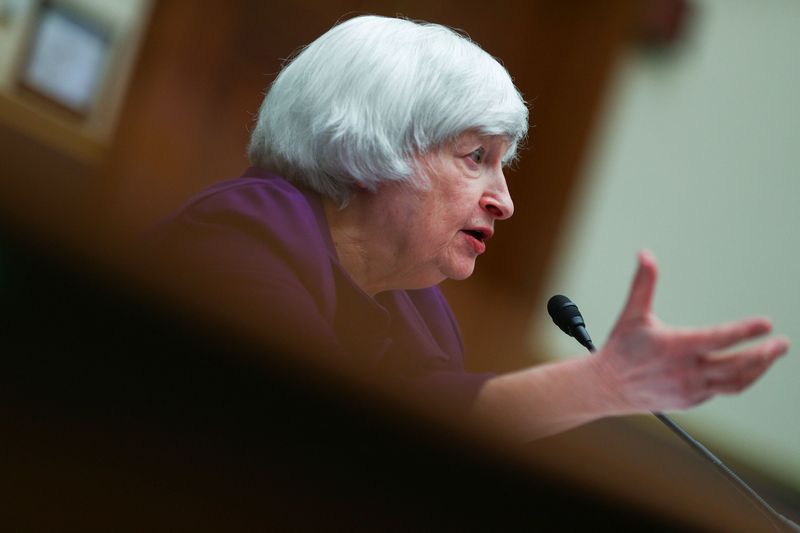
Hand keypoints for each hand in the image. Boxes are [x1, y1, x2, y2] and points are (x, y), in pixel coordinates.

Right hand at [594, 250, 788, 413]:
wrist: (607, 387)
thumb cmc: (621, 348)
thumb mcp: (632, 314)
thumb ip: (643, 283)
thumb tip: (645, 254)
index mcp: (673, 347)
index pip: (717, 339)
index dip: (744, 331)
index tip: (766, 323)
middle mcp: (684, 372)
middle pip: (735, 365)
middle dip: (764, 354)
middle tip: (782, 342)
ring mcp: (690, 390)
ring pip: (735, 382)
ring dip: (758, 368)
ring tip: (772, 354)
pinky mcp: (692, 401)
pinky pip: (724, 390)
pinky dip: (741, 378)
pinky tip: (750, 367)